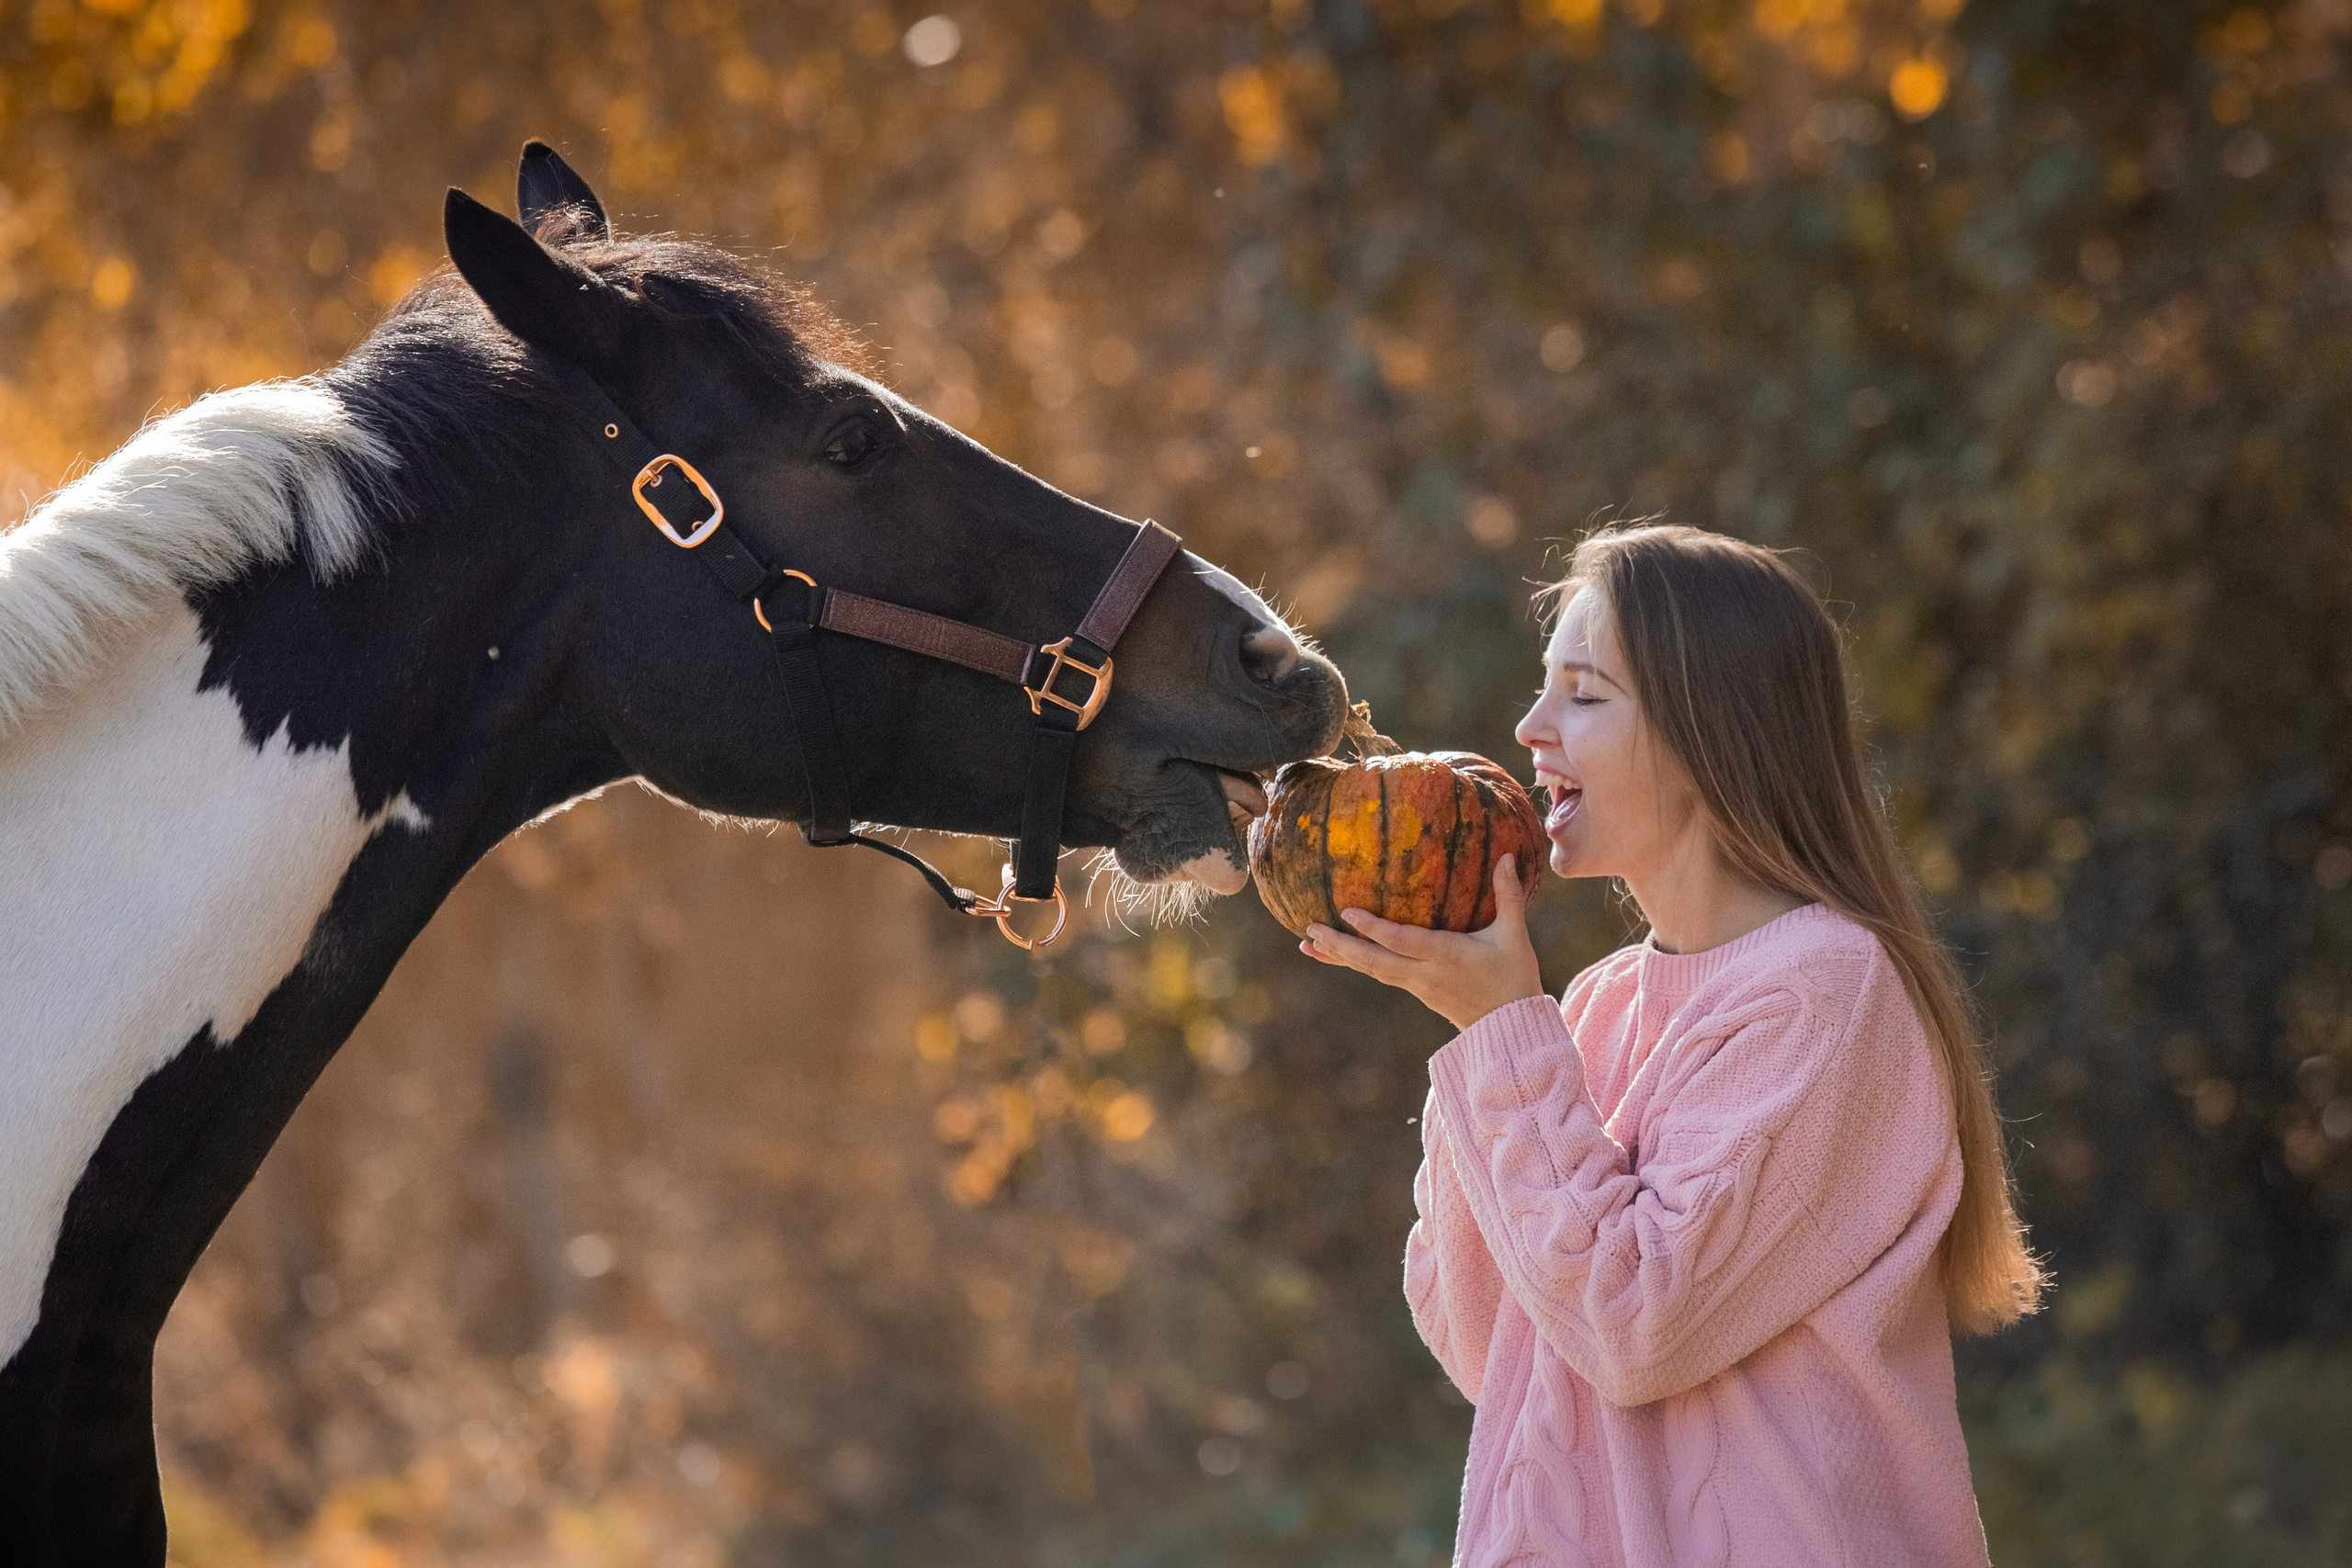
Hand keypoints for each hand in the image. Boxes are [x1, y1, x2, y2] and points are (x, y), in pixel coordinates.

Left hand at [1301, 855, 1545, 1030]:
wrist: (1510, 1028)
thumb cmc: (1514, 977)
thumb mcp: (1513, 935)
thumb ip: (1508, 895)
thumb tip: (1505, 856)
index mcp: (1447, 956)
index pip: (1403, 942)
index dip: (1375, 929)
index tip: (1348, 911)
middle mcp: (1425, 974)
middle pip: (1376, 961)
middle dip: (1341, 946)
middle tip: (1310, 929)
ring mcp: (1417, 986)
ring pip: (1372, 970)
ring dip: (1339, 956)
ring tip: (1307, 942)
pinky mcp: (1415, 991)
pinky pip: (1378, 974)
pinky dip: (1353, 964)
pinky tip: (1331, 954)